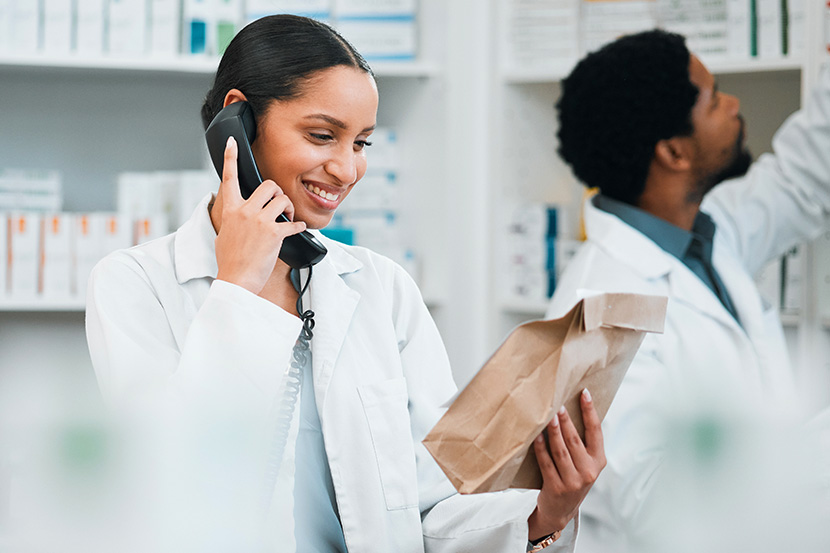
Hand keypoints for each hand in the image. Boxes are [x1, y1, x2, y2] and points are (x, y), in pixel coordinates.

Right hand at [214, 136, 305, 294]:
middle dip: (278, 192)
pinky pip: (294, 223)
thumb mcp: (224, 234)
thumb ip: (233, 219)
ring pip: (283, 200)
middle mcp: (245, 212)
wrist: (236, 280)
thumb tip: (237, 215)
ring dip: (290, 207)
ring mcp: (260, 222)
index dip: (231, 157)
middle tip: (281, 204)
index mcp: (231, 210)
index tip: (233, 143)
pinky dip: (299, 226)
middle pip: (268, 185)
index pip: (229, 177)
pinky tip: (298, 229)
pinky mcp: (275, 234)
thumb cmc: (229, 261)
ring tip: (289, 217)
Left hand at [528, 388, 606, 540]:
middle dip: (565, 420)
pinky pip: (546, 463)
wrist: (560, 511)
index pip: (596, 431)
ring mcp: (573, 481)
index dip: (590, 411)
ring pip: (560, 450)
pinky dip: (541, 448)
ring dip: (553, 431)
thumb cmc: (572, 479)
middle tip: (557, 403)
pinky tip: (536, 437)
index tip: (584, 392)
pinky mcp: (556, 488)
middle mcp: (589, 472)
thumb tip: (570, 410)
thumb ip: (582, 444)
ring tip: (547, 415)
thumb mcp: (585, 464)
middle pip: (575, 439)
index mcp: (598, 461)